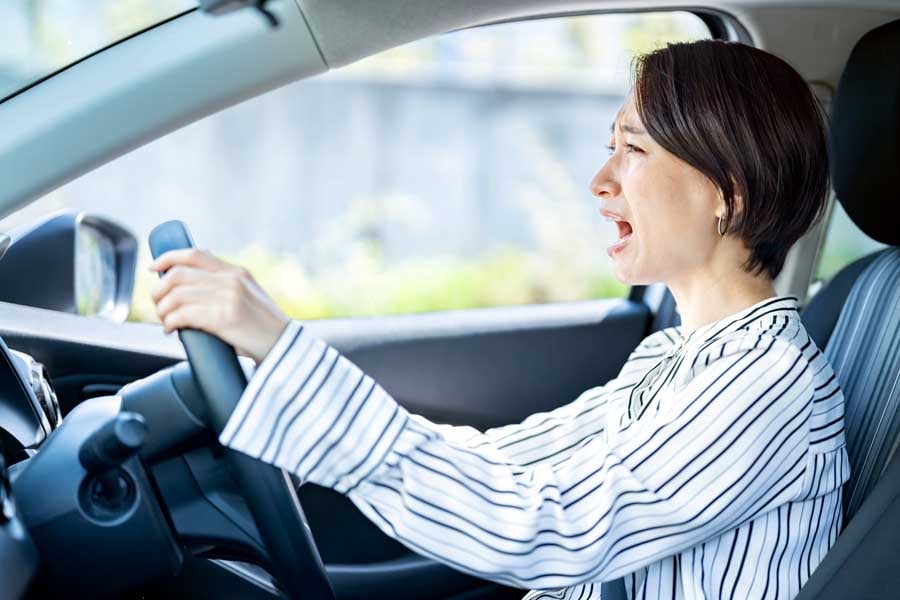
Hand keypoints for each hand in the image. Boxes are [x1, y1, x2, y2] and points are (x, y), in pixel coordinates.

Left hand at [149, 249, 289, 364]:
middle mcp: (231, 280)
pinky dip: (170, 322)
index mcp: (237, 272)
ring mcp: (228, 298)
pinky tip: (171, 330)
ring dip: (163, 310)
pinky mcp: (224, 318)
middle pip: (178, 275)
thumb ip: (227, 288)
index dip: (167, 258)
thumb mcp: (249, 297)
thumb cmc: (264, 329)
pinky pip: (183, 314)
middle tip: (158, 306)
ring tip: (166, 321)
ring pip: (176, 295)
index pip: (194, 254)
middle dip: (159, 291)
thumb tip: (192, 289)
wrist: (285, 348)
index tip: (152, 268)